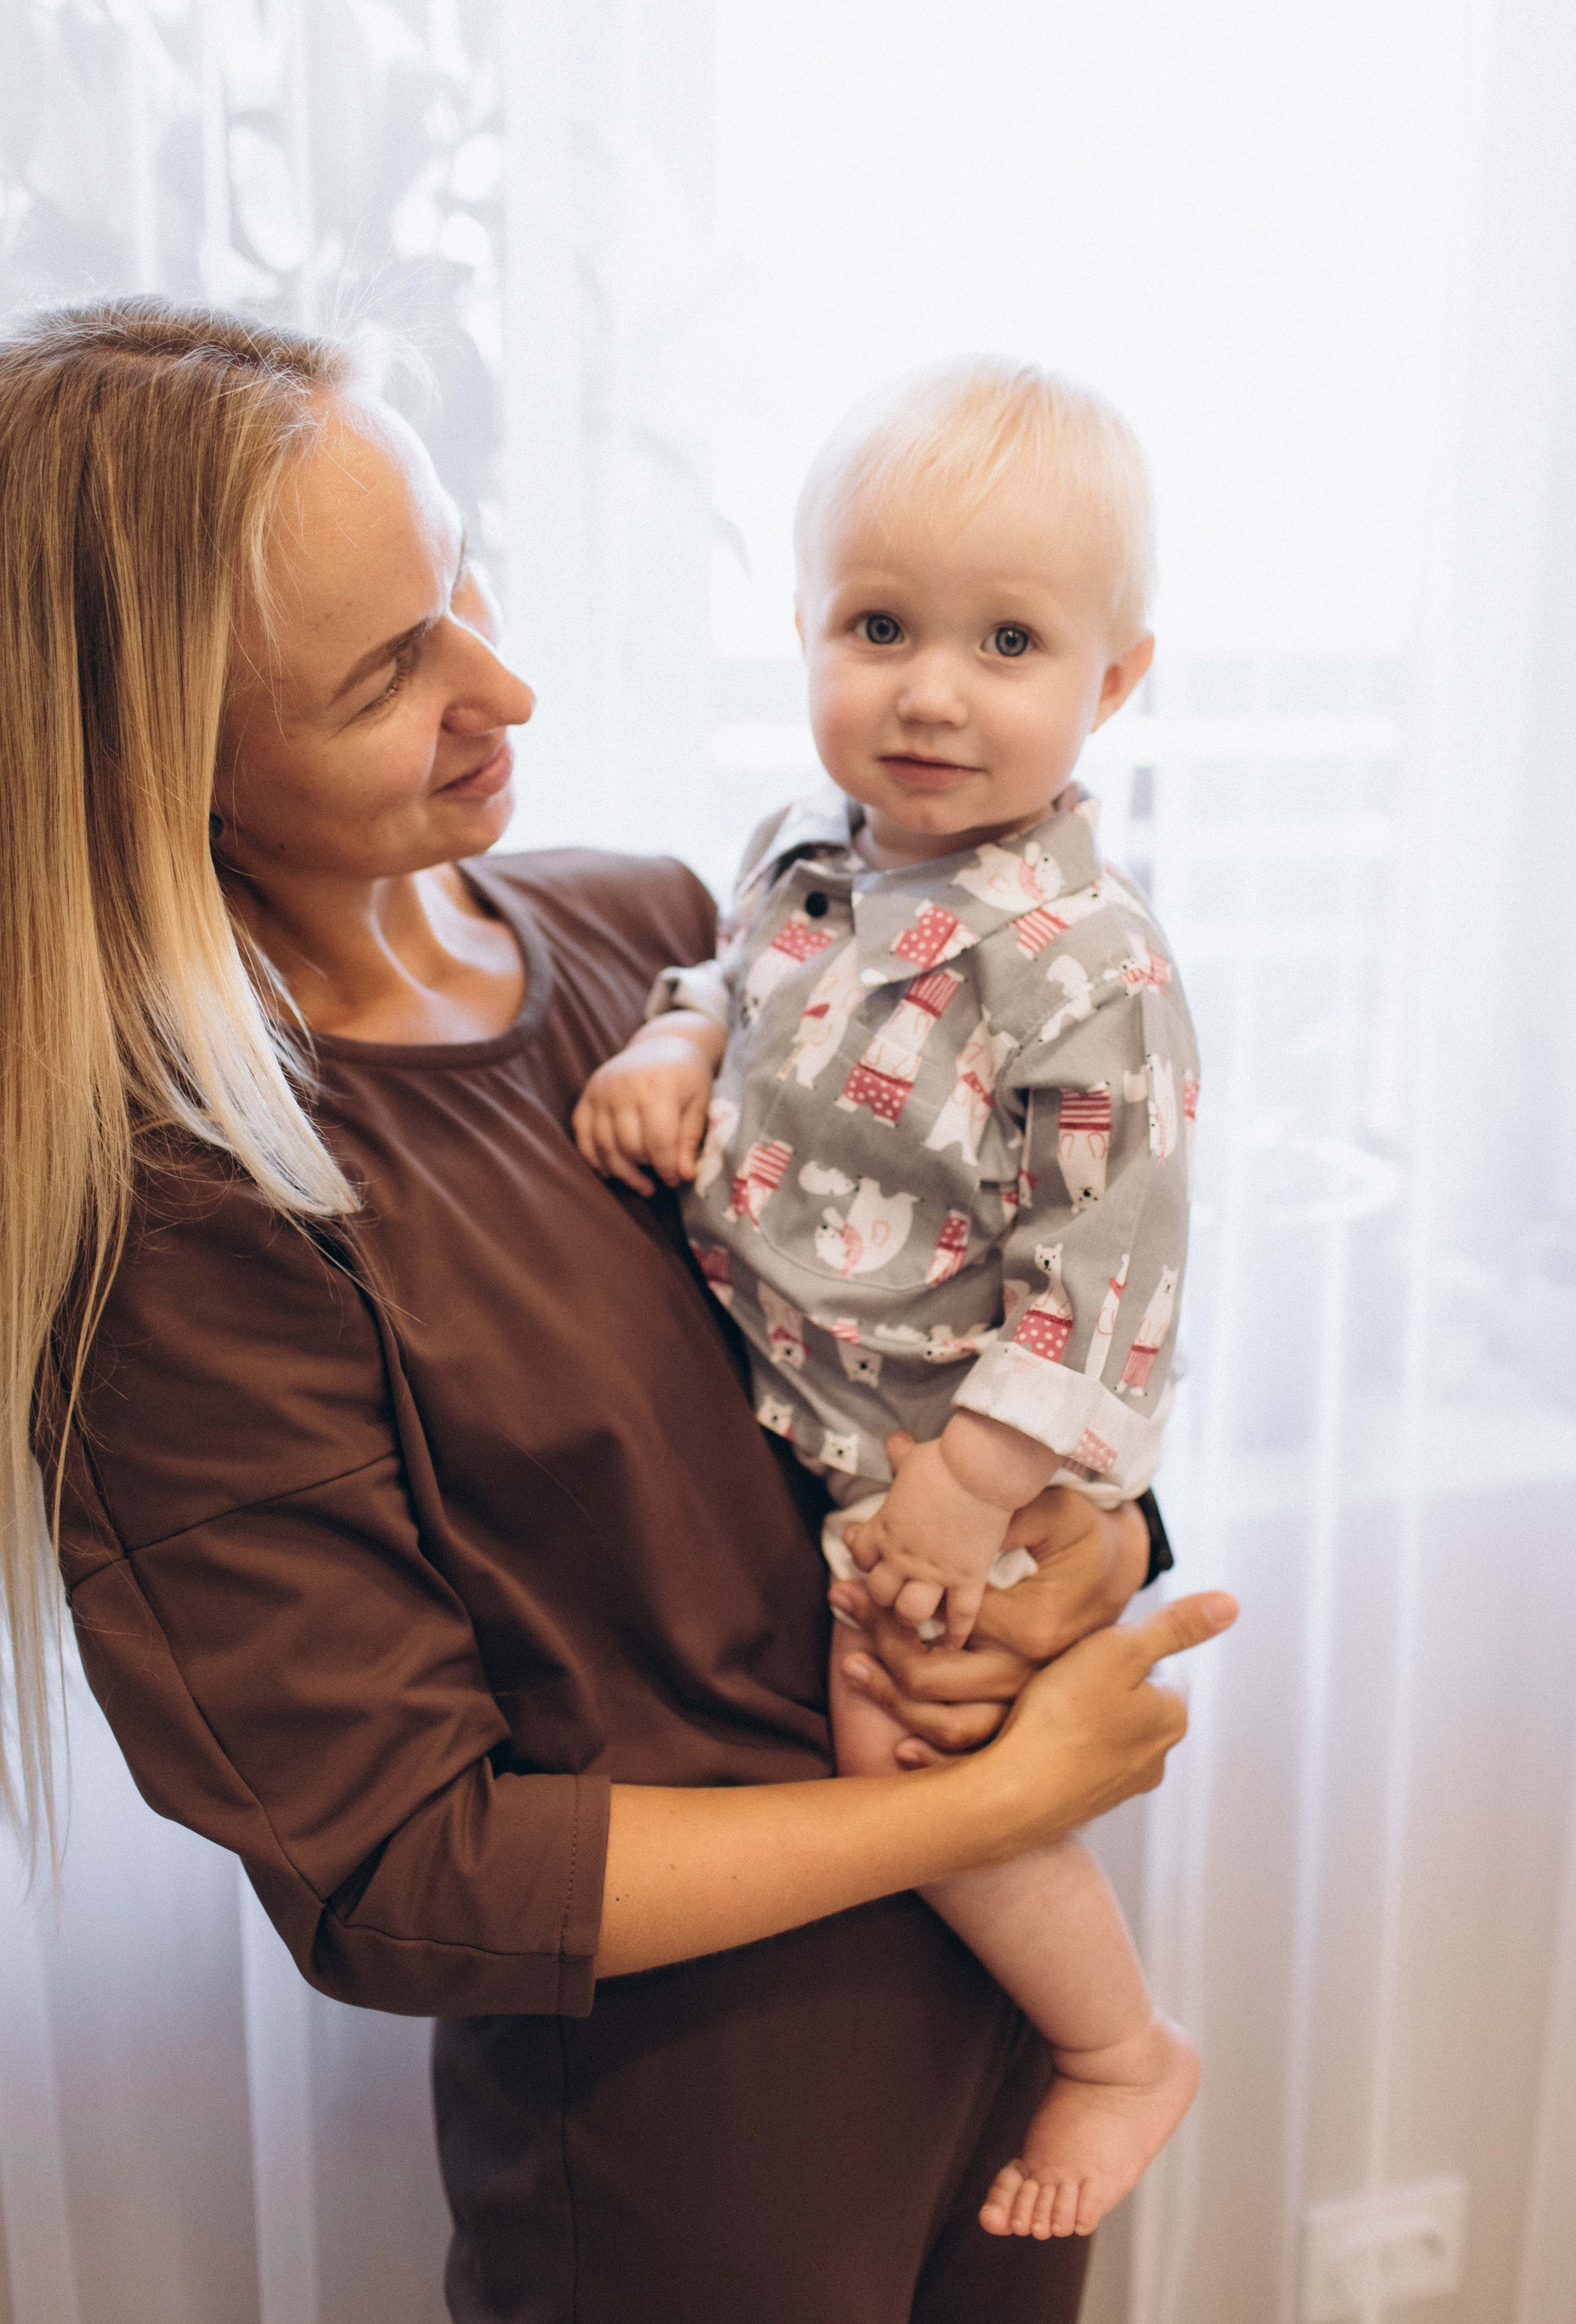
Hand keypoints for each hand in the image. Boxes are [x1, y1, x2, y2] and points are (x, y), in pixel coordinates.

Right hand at [571, 1014, 722, 1193]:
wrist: (662, 1044)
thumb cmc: (687, 1077)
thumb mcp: (698, 1104)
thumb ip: (689, 1140)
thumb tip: (685, 1177)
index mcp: (657, 1087)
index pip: (658, 1141)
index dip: (666, 1168)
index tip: (675, 1180)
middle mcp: (624, 1088)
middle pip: (629, 1147)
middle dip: (646, 1170)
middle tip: (658, 1179)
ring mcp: (601, 1091)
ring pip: (604, 1147)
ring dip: (622, 1173)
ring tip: (641, 1184)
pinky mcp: (587, 1095)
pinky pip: (582, 1136)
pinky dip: (594, 1158)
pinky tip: (611, 1172)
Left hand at [832, 1446, 1150, 1764]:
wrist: (1122, 1570)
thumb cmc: (1082, 1534)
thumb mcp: (1049, 1511)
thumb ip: (993, 1518)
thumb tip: (931, 1503)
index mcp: (1033, 1627)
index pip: (939, 1625)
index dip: (888, 1605)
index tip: (851, 1579)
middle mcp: (1031, 1674)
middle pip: (932, 1679)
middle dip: (877, 1643)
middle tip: (842, 1603)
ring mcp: (1031, 1703)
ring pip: (949, 1725)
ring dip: (891, 1698)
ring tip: (850, 1664)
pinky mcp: (1030, 1718)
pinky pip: (977, 1749)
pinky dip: (935, 1755)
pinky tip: (898, 1747)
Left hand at [844, 1435, 1010, 1646]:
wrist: (981, 1468)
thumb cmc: (945, 1459)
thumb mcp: (913, 1456)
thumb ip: (900, 1455)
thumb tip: (894, 1438)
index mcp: (885, 1527)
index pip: (860, 1555)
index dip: (865, 1558)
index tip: (874, 1558)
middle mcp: (902, 1556)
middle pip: (879, 1593)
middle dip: (883, 1595)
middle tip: (894, 1593)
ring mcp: (934, 1572)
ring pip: (910, 1612)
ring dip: (911, 1617)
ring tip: (917, 1618)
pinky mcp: (967, 1579)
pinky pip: (959, 1616)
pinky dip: (955, 1633)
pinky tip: (953, 1643)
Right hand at [978, 1590, 1237, 1850]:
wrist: (1013, 1793)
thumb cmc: (1063, 1715)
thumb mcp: (1120, 1649)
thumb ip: (1175, 1626)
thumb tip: (1230, 1604)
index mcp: (1174, 1717)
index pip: (1164, 1665)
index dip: (1125, 1648)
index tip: (1091, 1651)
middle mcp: (1158, 1758)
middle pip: (1138, 1699)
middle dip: (1109, 1683)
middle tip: (1067, 1675)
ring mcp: (1123, 1787)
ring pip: (1112, 1731)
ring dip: (1088, 1716)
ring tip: (1050, 1706)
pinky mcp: (1088, 1804)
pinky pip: (1084, 1761)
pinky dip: (1069, 1747)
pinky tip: (1042, 1738)